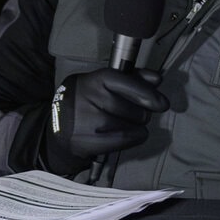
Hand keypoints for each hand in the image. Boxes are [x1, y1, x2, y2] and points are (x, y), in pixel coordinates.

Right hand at [43, 68, 167, 174]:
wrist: (58, 127)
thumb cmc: (88, 102)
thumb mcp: (104, 84)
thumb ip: (132, 78)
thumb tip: (157, 79)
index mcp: (92, 80)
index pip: (125, 83)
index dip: (146, 93)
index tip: (162, 103)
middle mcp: (87, 99)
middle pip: (132, 109)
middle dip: (142, 113)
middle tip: (140, 115)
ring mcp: (86, 122)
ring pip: (130, 126)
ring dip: (139, 127)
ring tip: (133, 124)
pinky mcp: (86, 141)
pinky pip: (123, 141)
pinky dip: (134, 138)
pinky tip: (133, 135)